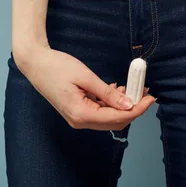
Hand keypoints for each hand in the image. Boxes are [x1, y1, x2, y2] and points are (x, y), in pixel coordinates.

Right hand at [13, 45, 154, 129]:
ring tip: (133, 87)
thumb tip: (129, 104)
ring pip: (108, 118)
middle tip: (145, 91)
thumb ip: (108, 93)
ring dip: (123, 105)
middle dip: (133, 108)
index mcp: (81, 114)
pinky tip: (118, 89)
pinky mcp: (77, 111)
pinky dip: (112, 103)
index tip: (150, 98)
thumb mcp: (86, 77)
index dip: (137, 110)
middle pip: (115, 122)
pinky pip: (100, 112)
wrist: (35, 64)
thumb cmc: (57, 67)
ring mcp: (78, 118)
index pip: (117, 118)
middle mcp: (79, 121)